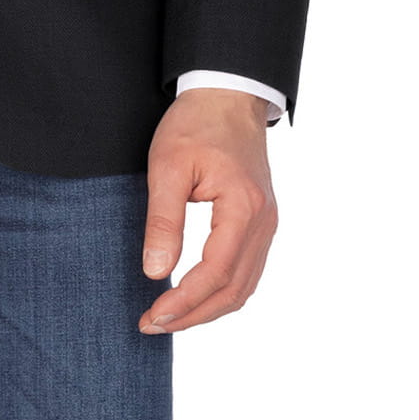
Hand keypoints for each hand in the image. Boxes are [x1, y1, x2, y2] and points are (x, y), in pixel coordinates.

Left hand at [138, 87, 276, 333]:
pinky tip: (195, 296)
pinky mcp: (260, 222)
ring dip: (208, 308)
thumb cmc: (196, 123)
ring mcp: (266, 224)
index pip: (216, 272)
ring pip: (243, 286)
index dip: (184, 301)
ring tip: (169, 317)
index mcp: (244, 207)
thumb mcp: (168, 166)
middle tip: (153, 324)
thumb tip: (155, 273)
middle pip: (234, 289)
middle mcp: (263, 222)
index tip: (152, 315)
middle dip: (193, 314)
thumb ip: (163, 221)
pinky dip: (221, 291)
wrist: (227, 95)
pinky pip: (246, 270)